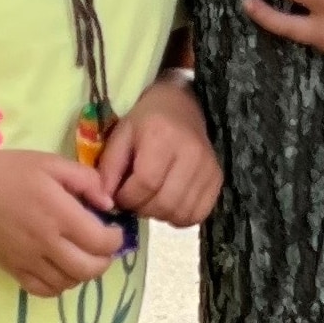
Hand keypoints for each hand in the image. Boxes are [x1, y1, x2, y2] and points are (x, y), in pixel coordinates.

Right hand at [0, 152, 126, 296]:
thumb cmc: (9, 172)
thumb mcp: (51, 163)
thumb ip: (86, 180)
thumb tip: (108, 203)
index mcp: (60, 214)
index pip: (102, 242)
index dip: (116, 239)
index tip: (112, 228)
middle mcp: (47, 242)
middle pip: (90, 269)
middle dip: (104, 260)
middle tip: (101, 245)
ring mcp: (29, 260)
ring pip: (69, 283)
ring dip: (82, 273)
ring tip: (80, 254)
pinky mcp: (14, 270)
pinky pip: (44, 291)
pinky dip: (59, 284)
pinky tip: (59, 267)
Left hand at [96, 75, 223, 227]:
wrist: (181, 106)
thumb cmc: (146, 121)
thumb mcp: (121, 135)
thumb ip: (109, 168)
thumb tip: (106, 201)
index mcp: (162, 136)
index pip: (146, 183)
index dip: (127, 197)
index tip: (119, 195)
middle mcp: (191, 153)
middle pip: (165, 203)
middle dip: (142, 208)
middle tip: (134, 198)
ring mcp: (208, 167)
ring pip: (181, 213)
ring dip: (160, 214)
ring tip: (151, 198)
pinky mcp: (217, 179)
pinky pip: (197, 214)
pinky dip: (180, 216)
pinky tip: (169, 201)